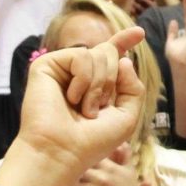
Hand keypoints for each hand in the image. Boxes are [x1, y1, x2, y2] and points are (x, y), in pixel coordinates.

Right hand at [15, 28, 145, 176]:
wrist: (63, 152)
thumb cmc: (92, 141)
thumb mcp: (126, 116)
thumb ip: (133, 87)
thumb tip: (124, 59)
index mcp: (94, 86)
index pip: (111, 57)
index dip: (124, 42)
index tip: (139, 33)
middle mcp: (77, 75)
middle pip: (109, 53)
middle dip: (112, 81)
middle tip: (97, 109)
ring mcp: (61, 69)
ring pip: (98, 53)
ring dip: (99, 86)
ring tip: (83, 109)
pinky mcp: (46, 66)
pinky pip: (81, 56)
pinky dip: (84, 79)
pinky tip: (72, 98)